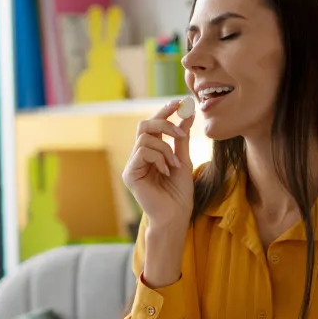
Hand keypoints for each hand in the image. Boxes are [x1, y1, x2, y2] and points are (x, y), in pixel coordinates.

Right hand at [122, 99, 194, 233]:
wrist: (176, 216)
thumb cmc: (179, 193)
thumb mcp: (183, 160)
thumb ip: (181, 139)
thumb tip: (188, 114)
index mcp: (150, 152)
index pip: (153, 125)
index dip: (164, 111)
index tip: (180, 102)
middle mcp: (138, 156)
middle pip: (143, 125)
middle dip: (163, 123)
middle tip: (181, 132)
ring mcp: (132, 165)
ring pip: (145, 138)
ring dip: (165, 148)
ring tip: (175, 164)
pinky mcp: (129, 174)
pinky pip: (142, 152)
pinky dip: (159, 158)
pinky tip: (166, 171)